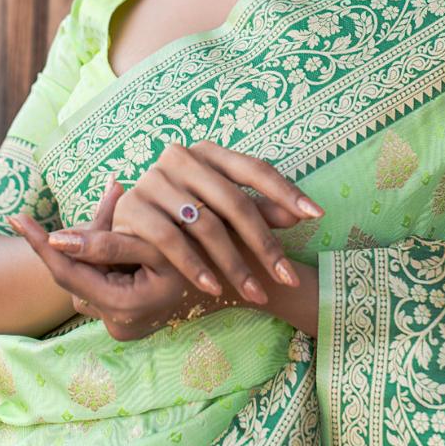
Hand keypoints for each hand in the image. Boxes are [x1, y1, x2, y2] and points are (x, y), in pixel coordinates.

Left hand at [10, 179, 203, 340]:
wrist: (245, 279)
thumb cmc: (208, 254)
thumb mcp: (157, 243)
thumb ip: (108, 241)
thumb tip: (59, 237)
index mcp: (125, 307)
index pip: (68, 273)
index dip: (41, 244)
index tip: (17, 217)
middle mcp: (120, 324)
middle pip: (73, 279)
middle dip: (59, 247)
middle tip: (29, 217)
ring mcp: (125, 323)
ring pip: (86, 281)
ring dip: (83, 254)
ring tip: (86, 226)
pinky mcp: (130, 314)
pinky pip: (101, 283)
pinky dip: (100, 262)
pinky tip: (103, 243)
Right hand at [79, 139, 324, 304]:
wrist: (127, 232)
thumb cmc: (185, 220)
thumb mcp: (224, 213)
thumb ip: (259, 211)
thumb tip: (302, 215)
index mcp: (208, 152)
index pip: (254, 168)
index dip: (287, 191)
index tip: (317, 215)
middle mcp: (180, 158)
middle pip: (233, 202)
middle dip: (264, 244)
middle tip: (288, 277)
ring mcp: (154, 180)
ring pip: (205, 225)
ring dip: (234, 264)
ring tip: (256, 293)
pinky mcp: (132, 206)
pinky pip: (170, 240)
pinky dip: (195, 267)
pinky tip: (214, 289)